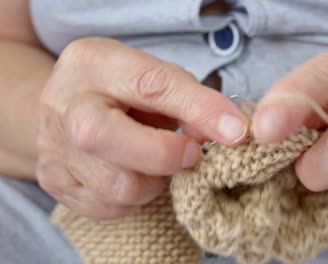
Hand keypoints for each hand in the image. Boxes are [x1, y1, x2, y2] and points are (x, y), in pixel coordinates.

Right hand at [37, 38, 247, 219]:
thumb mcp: (157, 78)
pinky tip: (135, 174)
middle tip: (191, 155)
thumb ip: (191, 101)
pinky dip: (134, 197)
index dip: (199, 110)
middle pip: (105, 138)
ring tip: (157, 162)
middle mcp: (63, 104)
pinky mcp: (55, 181)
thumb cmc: (123, 91)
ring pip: (117, 185)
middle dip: (165, 155)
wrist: (68, 109)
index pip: (151, 85)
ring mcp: (52, 147)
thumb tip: (228, 133)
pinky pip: (108, 206)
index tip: (236, 131)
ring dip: (154, 181)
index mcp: (93, 63)